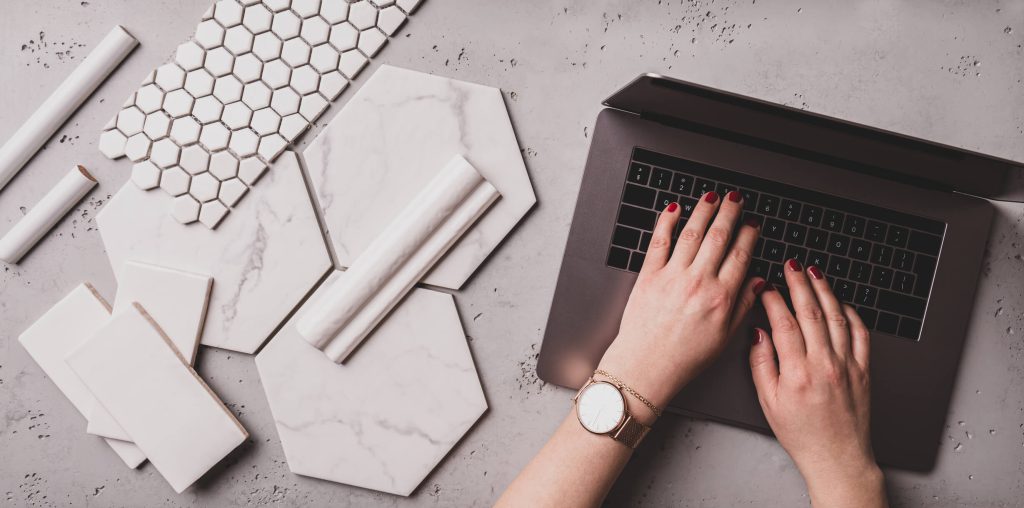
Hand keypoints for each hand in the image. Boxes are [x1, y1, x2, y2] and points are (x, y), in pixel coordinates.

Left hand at [598, 191, 760, 413]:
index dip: (749, 234)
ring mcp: (672, 276)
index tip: (752, 223)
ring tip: (712, 196)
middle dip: (730, 213)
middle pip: (719, 237)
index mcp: (721, 297)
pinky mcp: (649, 276)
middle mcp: (699, 282)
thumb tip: (760, 282)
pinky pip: (659, 241)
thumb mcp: (724, 336)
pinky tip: (674, 209)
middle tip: (736, 199)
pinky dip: (667, 222)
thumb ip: (743, 305)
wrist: (647, 365)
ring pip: (692, 233)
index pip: (741, 255)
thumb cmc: (684, 357)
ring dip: (704, 210)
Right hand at [750, 259, 885, 507]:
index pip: (784, 324)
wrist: (837, 457)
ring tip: (815, 274)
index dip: (775, 300)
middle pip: (811, 313)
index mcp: (797, 373)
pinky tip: (841, 303)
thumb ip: (761, 364)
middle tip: (792, 265)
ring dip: (825, 291)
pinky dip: (851, 314)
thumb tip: (758, 334)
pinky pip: (860, 334)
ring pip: (836, 318)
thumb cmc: (801, 434)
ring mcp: (847, 365)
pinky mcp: (863, 370)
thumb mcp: (768, 402)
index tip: (768, 286)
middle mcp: (824, 365)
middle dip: (800, 284)